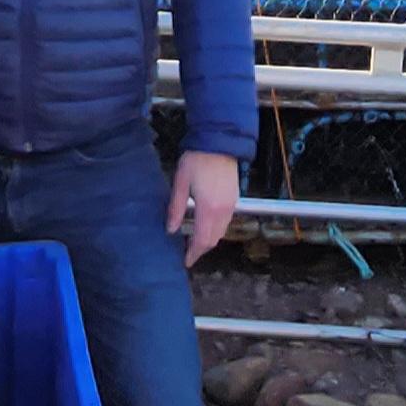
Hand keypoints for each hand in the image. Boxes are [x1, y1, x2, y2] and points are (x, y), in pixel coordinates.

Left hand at [166, 150, 238, 268]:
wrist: (219, 143)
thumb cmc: (197, 161)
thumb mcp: (180, 184)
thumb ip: (176, 208)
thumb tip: (170, 229)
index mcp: (208, 209)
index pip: (201, 240)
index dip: (193, 253)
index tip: (185, 262)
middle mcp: (223, 211)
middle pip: (213, 240)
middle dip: (200, 250)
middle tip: (188, 254)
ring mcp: (231, 206)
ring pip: (220, 232)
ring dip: (208, 240)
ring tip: (193, 242)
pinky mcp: (234, 200)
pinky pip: (225, 223)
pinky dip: (215, 230)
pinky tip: (204, 227)